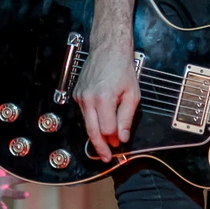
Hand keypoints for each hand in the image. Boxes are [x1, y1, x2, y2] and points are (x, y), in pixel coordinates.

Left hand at [0, 161, 29, 208]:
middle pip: (15, 180)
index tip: (28, 164)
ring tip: (27, 195)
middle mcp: (1, 182)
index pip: (9, 168)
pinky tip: (4, 207)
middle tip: (35, 178)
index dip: (18, 167)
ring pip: (11, 193)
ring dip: (19, 194)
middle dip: (24, 178)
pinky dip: (1, 205)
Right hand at [75, 28, 141, 161]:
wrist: (108, 50)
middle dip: (100, 147)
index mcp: (104, 98)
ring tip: (106, 144)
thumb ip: (126, 117)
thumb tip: (122, 137)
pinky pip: (85, 114)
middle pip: (92, 131)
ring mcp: (80, 97)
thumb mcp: (132, 93)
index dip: (114, 139)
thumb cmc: (122, 68)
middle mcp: (88, 99)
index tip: (120, 145)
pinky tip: (101, 124)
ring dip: (97, 134)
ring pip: (86, 124)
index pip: (107, 129)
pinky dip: (93, 121)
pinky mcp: (77, 95)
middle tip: (107, 158)